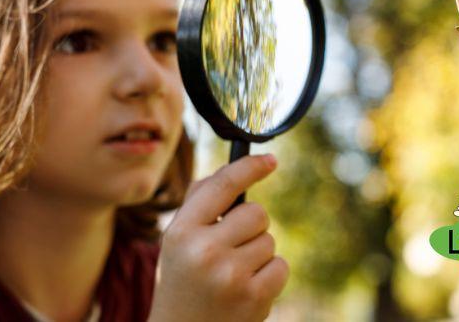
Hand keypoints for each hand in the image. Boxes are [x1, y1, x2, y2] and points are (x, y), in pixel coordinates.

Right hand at [148, 154, 287, 321]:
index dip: (250, 167)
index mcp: (181, 231)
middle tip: (232, 247)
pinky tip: (246, 289)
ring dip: (258, 254)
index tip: (270, 160)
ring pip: (269, 241)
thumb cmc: (183, 279)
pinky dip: (270, 275)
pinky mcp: (253, 297)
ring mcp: (230, 275)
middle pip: (256, 213)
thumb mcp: (178, 241)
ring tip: (233, 274)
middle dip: (251, 227)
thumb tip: (236, 169)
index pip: (222, 186)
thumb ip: (199, 203)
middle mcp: (204, 251)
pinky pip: (280, 266)